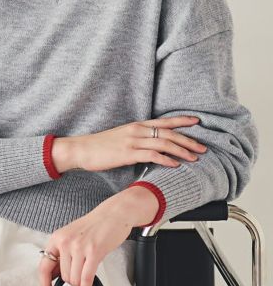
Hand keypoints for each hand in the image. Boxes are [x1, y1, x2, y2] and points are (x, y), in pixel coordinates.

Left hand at [38, 193, 142, 285]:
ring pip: (74, 279)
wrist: (113, 213)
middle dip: (72, 281)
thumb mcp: (71, 236)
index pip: (44, 266)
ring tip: (85, 279)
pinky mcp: (94, 251)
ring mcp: (80, 246)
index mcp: (57, 237)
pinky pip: (86, 278)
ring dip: (80, 285)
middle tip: (79, 277)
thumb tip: (54, 275)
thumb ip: (62, 254)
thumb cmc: (94, 225)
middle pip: (63, 276)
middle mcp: (66, 241)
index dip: (44, 284)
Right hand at [71, 115, 206, 171]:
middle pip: (169, 133)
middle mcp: (137, 130)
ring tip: (195, 157)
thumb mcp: (122, 137)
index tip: (197, 121)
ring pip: (164, 143)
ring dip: (182, 150)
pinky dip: (166, 159)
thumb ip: (137, 138)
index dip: (181, 121)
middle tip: (203, 147)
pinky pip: (152, 155)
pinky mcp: (128, 153)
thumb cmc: (101, 145)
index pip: (164, 121)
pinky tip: (175, 164)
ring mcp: (133, 141)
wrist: (83, 149)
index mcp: (137, 125)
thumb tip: (151, 146)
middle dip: (188, 139)